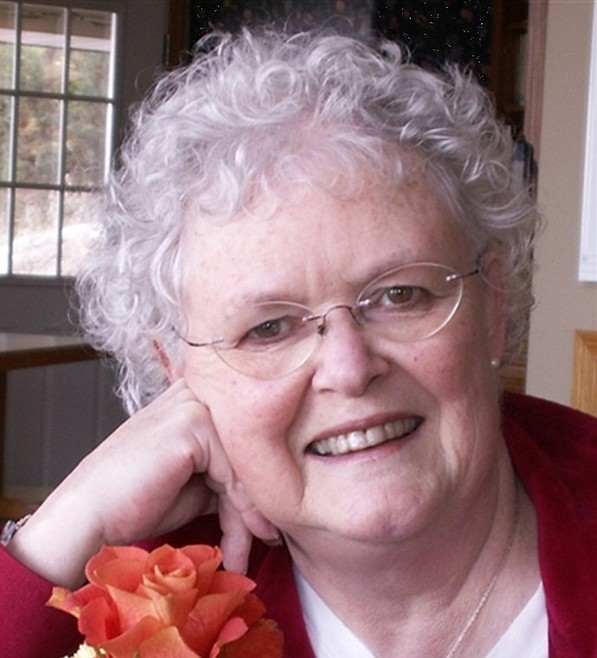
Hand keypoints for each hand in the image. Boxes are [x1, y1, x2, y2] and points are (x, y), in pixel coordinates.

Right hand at [7, 380, 277, 585]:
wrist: (90, 517)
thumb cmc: (137, 502)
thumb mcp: (199, 484)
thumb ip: (232, 474)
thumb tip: (276, 495)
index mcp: (197, 400)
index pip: (246, 437)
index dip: (257, 482)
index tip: (268, 524)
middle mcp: (198, 394)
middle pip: (249, 450)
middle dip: (258, 499)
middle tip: (268, 539)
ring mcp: (195, 404)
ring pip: (246, 463)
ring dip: (253, 513)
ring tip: (254, 548)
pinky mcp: (192, 424)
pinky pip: (235, 471)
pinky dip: (244, 510)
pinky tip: (245, 540)